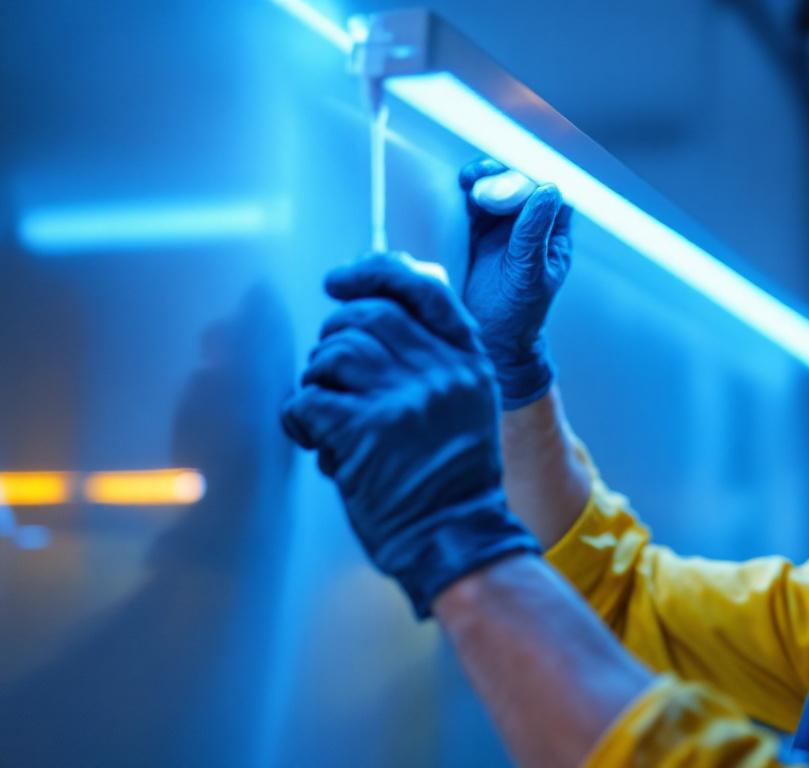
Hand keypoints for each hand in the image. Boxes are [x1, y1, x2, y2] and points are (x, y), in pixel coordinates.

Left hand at [280, 252, 539, 617]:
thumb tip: (386, 305)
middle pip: (369, 316)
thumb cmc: (452, 477)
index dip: (376, 274)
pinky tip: (312, 436)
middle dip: (335, 335)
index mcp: (468, 362)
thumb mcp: (469, 405)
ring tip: (326, 410)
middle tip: (329, 369)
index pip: (425, 290)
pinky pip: (309, 398)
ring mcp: (403, 399)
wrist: (455, 537)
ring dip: (317, 378)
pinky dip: (299, 416)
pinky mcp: (365, 431)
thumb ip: (438, 358)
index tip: (342, 280)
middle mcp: (440, 372)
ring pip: (334, 352)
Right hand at [459, 159, 572, 409]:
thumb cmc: (518, 315)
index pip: (552, 195)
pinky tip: (464, 184)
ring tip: (473, 178)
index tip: (519, 175)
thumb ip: (534, 234)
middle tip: (488, 178)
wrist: (491, 341)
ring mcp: (504, 228)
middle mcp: (532, 227)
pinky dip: (470, 191)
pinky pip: (476, 204)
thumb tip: (547, 191)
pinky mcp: (479, 233)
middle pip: (522, 185)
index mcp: (555, 236)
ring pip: (498, 189)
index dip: (536, 178)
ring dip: (486, 178)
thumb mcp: (528, 274)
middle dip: (506, 175)